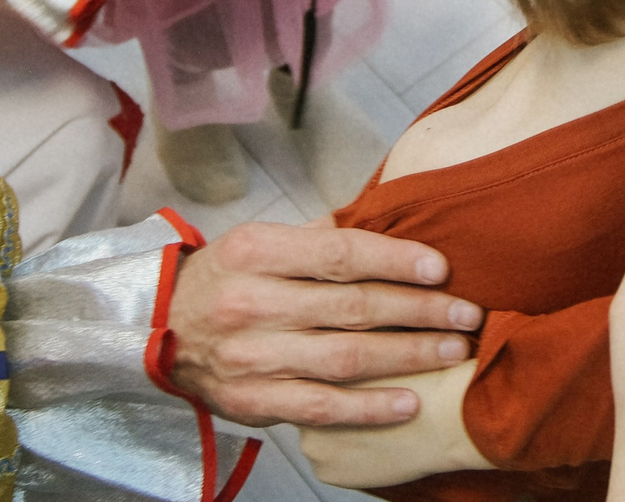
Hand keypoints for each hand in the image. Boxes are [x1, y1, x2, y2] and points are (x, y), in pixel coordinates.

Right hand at [166, 219, 484, 426]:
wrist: (156, 332)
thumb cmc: (226, 280)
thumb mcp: (260, 242)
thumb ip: (320, 235)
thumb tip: (390, 216)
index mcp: (256, 252)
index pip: (339, 253)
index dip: (396, 260)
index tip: (442, 268)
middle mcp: (251, 304)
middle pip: (352, 307)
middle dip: (419, 310)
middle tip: (467, 312)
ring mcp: (251, 357)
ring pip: (344, 357)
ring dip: (408, 355)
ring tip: (453, 350)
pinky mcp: (251, 401)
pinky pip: (320, 407)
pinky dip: (368, 407)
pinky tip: (409, 401)